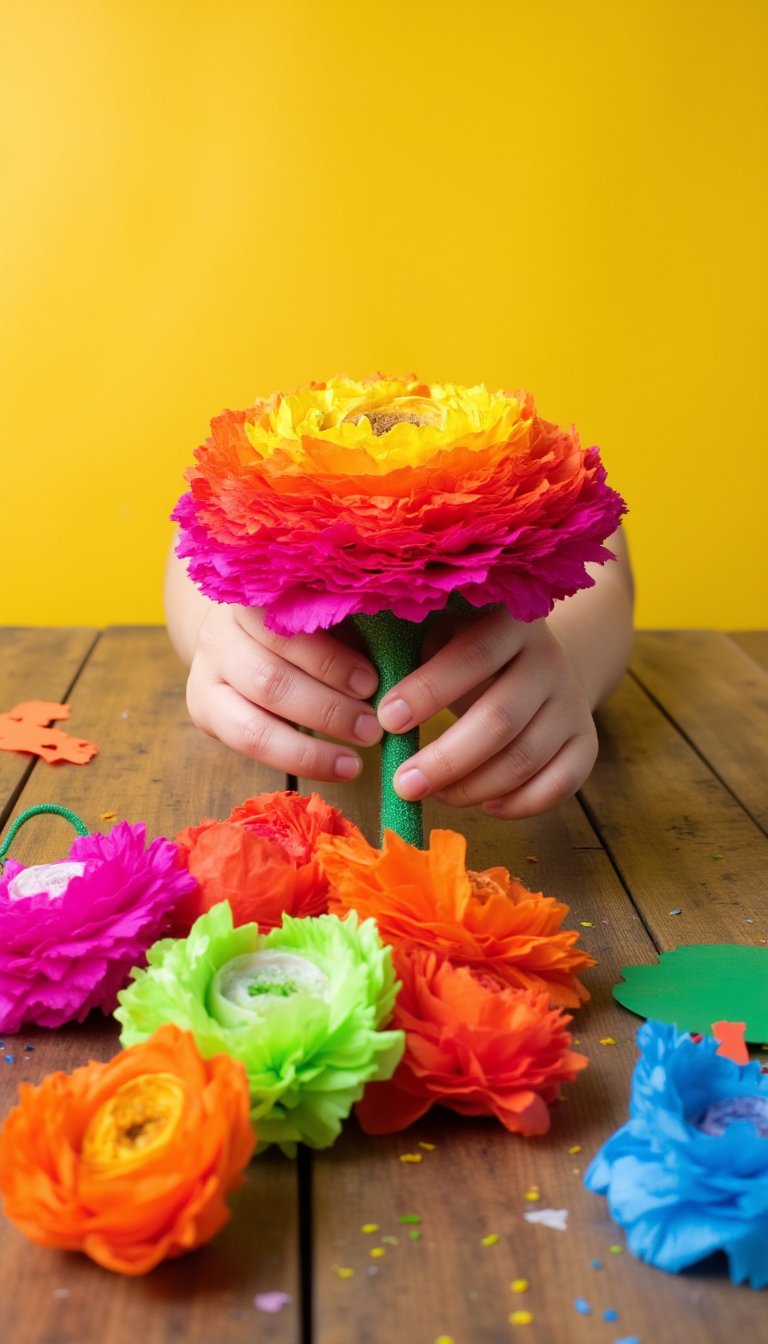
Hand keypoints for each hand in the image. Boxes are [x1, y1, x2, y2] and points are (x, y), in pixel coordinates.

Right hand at [185, 604, 381, 780]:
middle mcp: (218, 633)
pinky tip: (335, 767)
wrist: (244, 630)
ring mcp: (204, 674)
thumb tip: (403, 661)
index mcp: (253, 596)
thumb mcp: (326, 612)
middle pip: (270, 681)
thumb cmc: (305, 620)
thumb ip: (351, 627)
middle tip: (372, 728)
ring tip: (355, 761)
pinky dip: (295, 760)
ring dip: (310, 750)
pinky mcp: (202, 710)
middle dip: (326, 710)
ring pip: (252, 725)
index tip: (372, 684)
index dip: (330, 662)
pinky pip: (246, 746)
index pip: (289, 631)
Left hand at [377, 609, 597, 818]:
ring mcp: (572, 702)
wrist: (536, 657)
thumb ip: (403, 648)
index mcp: (508, 622)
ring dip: (472, 787)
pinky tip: (484, 805)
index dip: (428, 690)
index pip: (473, 655)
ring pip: (526, 759)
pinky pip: (560, 785)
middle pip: (500, 720)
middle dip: (445, 759)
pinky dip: (520, 804)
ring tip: (431, 793)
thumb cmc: (460, 647)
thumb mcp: (436, 631)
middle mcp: (548, 660)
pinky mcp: (585, 740)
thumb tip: (349, 683)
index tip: (385, 720)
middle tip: (401, 783)